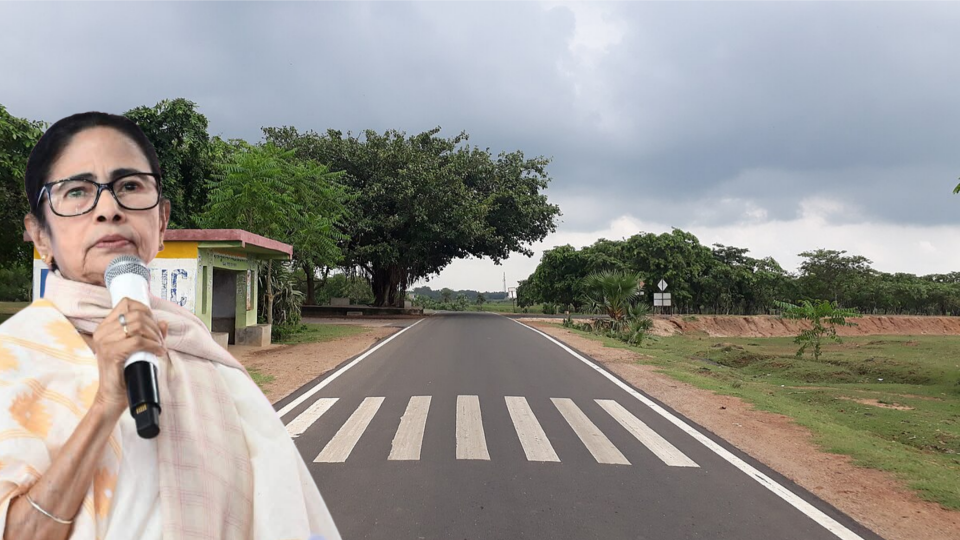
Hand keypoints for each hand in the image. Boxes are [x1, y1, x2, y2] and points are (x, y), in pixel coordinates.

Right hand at [90, 298, 168, 416]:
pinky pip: (138, 341)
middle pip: (136, 314)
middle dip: (154, 326)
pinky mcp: (111, 353)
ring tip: (159, 347)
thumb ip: (149, 335)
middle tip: (160, 340)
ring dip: (155, 336)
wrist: (112, 397)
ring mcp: (105, 342)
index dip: (145, 310)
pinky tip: (158, 352)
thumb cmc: (124, 373)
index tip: (154, 324)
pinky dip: (153, 345)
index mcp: (105, 327)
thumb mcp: (137, 350)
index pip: (126, 303)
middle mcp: (102, 332)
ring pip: (138, 326)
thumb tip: (164, 322)